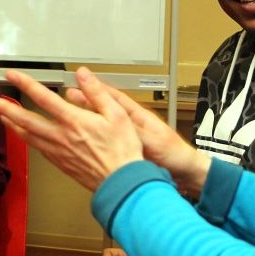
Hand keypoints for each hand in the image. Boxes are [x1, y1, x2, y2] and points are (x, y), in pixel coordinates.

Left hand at [0, 68, 143, 191]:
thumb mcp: (117, 114)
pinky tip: (23, 135)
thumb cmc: (123, 150)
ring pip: (27, 135)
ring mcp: (57, 151)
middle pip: (25, 119)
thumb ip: (97, 92)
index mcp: (73, 121)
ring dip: (10, 124)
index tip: (11, 75)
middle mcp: (60, 136)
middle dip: (3, 108)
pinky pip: (36, 147)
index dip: (25, 84)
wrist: (121, 183)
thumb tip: (83, 74)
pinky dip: (25, 138)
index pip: (43, 98)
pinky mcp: (59, 162)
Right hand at [67, 81, 209, 195]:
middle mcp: (132, 125)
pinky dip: (94, 139)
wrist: (185, 174)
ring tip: (71, 114)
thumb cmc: (174, 154)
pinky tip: (83, 140)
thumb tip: (113, 118)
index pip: (115, 97)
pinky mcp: (128, 152)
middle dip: (88, 101)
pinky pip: (106, 142)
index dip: (98, 89)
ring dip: (89, 119)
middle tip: (69, 94)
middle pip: (106, 109)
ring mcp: (129, 139)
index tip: (82, 81)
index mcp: (139, 117)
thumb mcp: (150, 139)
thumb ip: (131, 128)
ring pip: (104, 125)